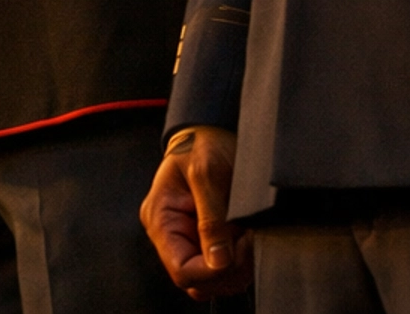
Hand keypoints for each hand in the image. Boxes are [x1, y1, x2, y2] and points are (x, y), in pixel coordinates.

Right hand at [140, 126, 253, 298]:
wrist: (210, 129)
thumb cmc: (201, 142)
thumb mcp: (206, 172)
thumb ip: (211, 218)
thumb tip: (218, 260)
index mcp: (161, 218)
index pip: (181, 269)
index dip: (212, 270)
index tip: (238, 251)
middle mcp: (171, 234)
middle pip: (196, 280)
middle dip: (227, 269)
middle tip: (248, 241)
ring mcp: (189, 238)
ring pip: (211, 278)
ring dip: (235, 265)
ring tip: (248, 234)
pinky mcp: (206, 238)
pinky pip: (221, 264)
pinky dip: (238, 258)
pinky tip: (246, 236)